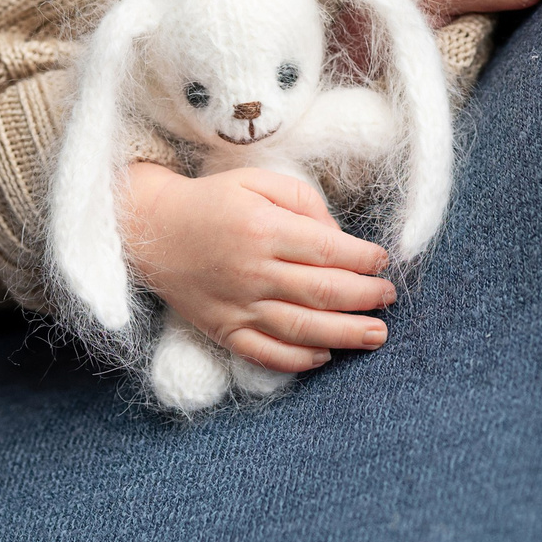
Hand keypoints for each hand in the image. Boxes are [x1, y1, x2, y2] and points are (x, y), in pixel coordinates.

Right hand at [118, 163, 395, 372]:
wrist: (152, 230)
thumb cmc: (213, 201)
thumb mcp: (258, 182)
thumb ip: (304, 202)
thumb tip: (339, 236)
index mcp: (264, 229)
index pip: (329, 250)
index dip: (364, 259)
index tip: (382, 261)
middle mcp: (253, 271)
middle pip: (324, 292)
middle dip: (365, 297)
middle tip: (388, 297)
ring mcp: (237, 305)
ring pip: (302, 329)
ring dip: (346, 334)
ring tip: (377, 334)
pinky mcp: (223, 329)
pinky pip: (265, 353)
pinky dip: (298, 360)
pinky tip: (324, 356)